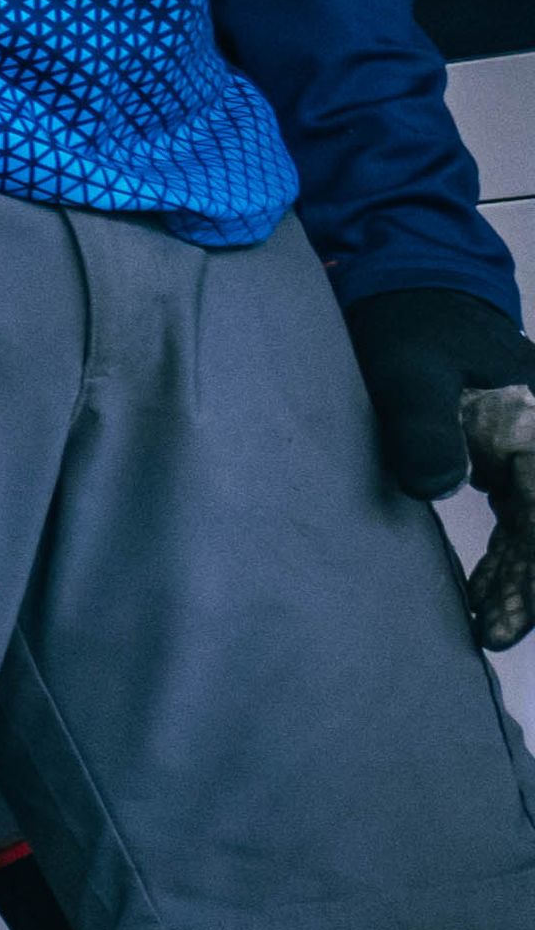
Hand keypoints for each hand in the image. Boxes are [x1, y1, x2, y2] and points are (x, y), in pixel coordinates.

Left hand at [346, 282, 534, 649]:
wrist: (410, 295)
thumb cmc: (411, 326)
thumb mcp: (407, 368)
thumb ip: (422, 423)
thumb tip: (438, 486)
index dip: (534, 560)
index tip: (518, 607)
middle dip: (529, 581)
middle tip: (497, 634)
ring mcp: (531, 452)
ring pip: (534, 528)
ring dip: (520, 580)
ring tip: (491, 631)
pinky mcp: (509, 462)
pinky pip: (519, 521)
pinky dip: (507, 562)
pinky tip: (487, 604)